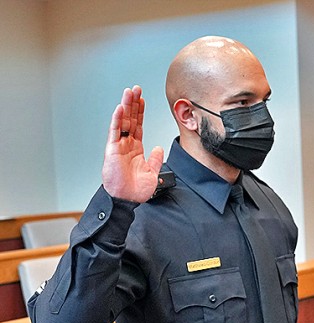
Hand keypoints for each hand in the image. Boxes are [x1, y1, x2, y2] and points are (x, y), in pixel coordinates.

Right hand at [102, 86, 163, 202]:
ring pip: (122, 121)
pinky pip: (115, 132)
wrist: (127, 199)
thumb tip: (159, 148)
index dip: (140, 112)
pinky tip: (121, 108)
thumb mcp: (152, 172)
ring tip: (129, 92)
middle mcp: (126, 144)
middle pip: (130, 119)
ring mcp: (119, 146)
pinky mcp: (112, 150)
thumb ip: (155, 159)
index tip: (143, 99)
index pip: (138, 125)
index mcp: (135, 149)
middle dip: (133, 104)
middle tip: (136, 89)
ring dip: (126, 106)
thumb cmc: (136, 190)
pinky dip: (117, 119)